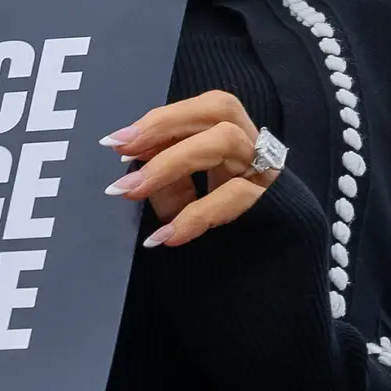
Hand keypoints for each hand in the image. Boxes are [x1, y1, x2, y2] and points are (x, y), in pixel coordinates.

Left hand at [101, 89, 277, 250]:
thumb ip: (167, 183)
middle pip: (220, 108)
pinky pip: (234, 195)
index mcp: (235, 142)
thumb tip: (134, 168)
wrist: (269, 281)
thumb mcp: (186, 205)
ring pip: (227, 139)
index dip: (158, 120)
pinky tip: (165, 236)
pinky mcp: (274, 204)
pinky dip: (194, 214)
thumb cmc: (223, 237)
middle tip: (122, 150)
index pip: (200, 111)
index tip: (116, 142)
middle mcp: (255, 149)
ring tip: (133, 190)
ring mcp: (267, 173)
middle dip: (164, 124)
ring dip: (171, 160)